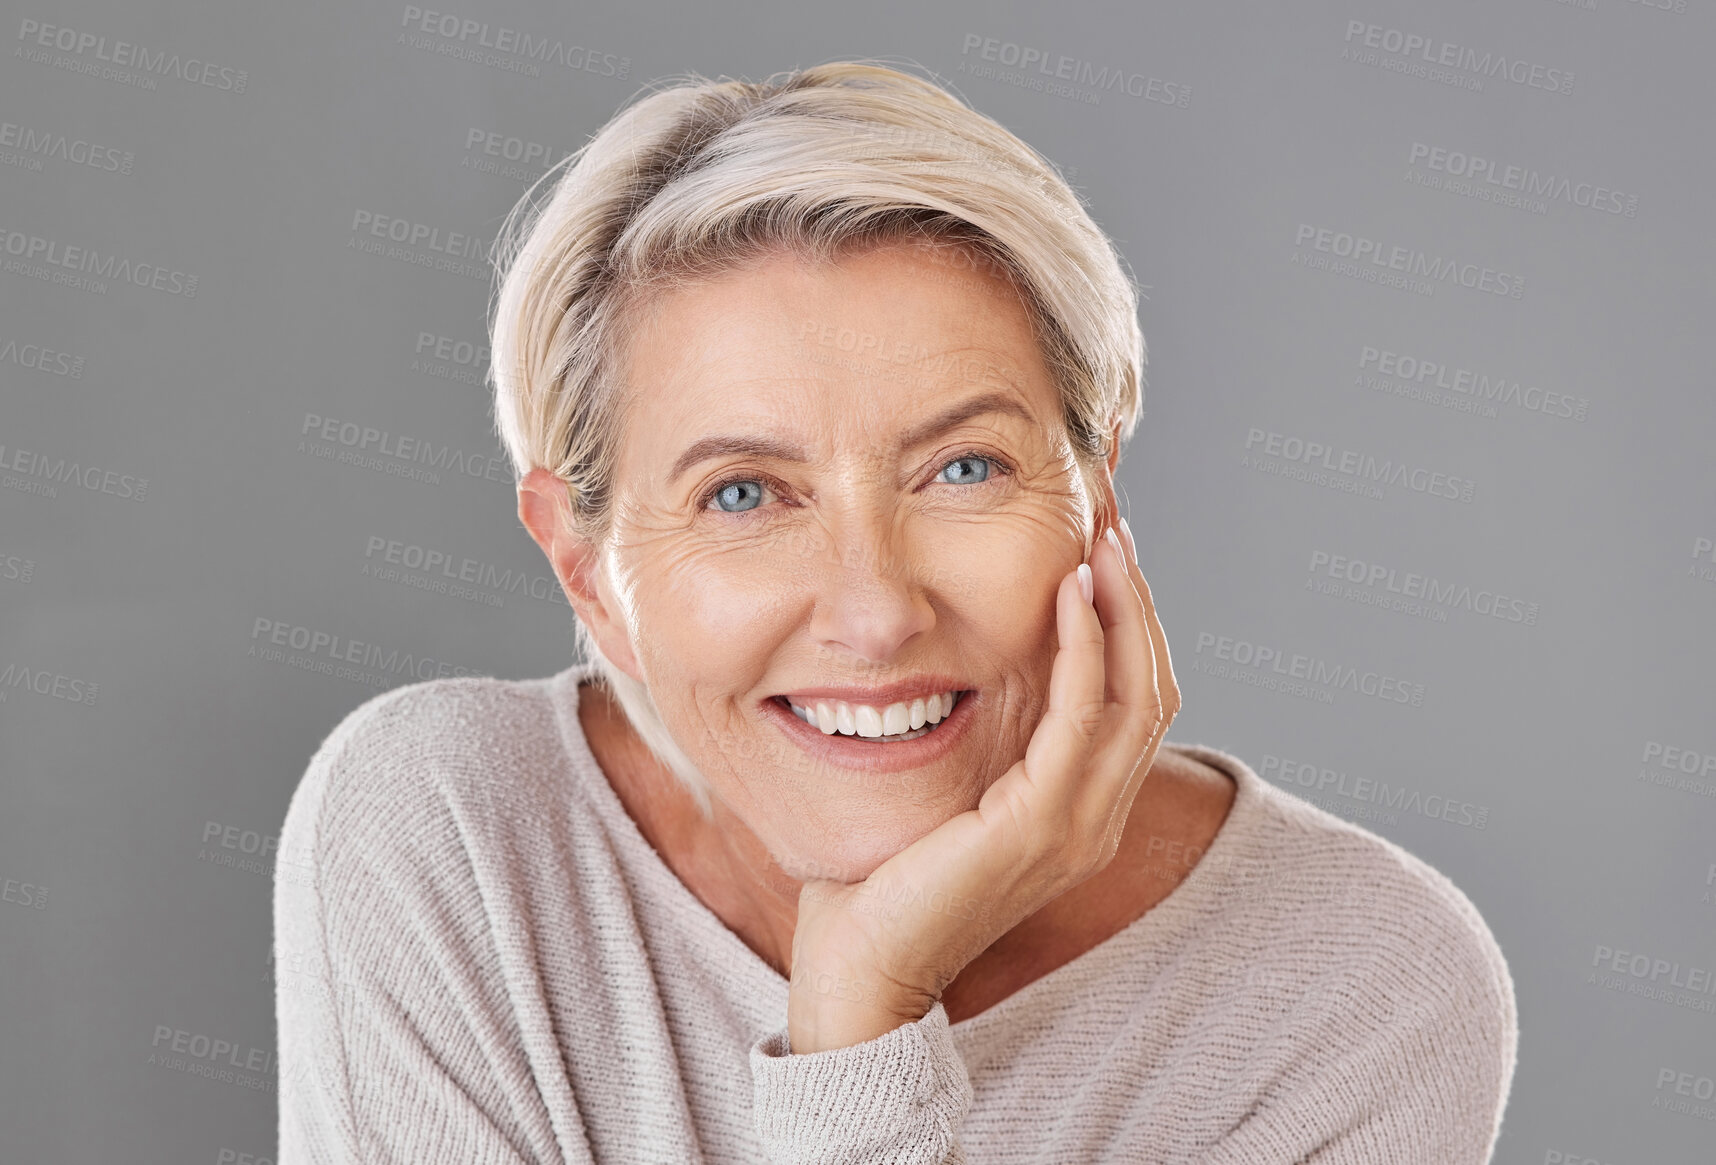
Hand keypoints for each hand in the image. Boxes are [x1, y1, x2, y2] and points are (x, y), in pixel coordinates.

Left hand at [786, 519, 1181, 1051]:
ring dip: (1123, 609)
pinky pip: (1082, 719)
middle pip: (1152, 689)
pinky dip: (1083, 649)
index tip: (1105, 551)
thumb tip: (968, 662)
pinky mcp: (1039, 826)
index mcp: (1080, 813)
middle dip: (1138, 600)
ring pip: (1136, 697)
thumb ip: (980, 741)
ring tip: (1104, 541)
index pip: (1134, 702)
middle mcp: (1095, 820)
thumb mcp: (947, 792)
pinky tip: (1066, 594)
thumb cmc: (883, 877)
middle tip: (1115, 524)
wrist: (858, 962)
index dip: (1130, 622)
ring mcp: (1076, 827)